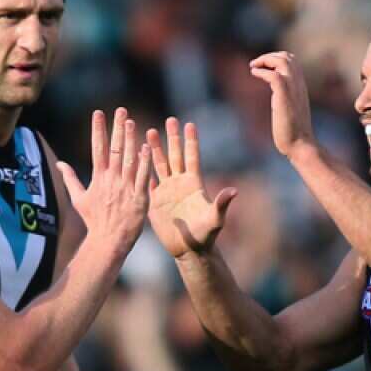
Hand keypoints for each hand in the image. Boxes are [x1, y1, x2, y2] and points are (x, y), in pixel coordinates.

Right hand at [56, 108, 151, 253]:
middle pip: (115, 149)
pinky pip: (142, 176)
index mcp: (98, 178)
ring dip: (131, 140)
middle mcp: (112, 180)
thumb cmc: (94, 221)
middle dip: (117, 128)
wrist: (108, 241)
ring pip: (129, 159)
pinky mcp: (139, 198)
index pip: (97, 148)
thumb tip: (60, 164)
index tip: (98, 112)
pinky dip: (144, 162)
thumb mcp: (79, 199)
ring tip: (132, 122)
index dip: (98, 129)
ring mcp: (126, 188)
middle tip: (121, 110)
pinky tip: (147, 147)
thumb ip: (70, 179)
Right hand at [146, 118, 234, 257]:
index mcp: (194, 184)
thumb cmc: (205, 236)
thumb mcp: (215, 219)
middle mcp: (180, 184)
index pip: (192, 157)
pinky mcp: (156, 202)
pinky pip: (148, 181)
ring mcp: (167, 191)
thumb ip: (222, 204)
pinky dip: (143, 169)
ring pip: (160, 165)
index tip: (189, 124)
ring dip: (155, 149)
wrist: (189, 250)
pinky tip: (136, 158)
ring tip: (149, 131)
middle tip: (170, 120)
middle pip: (176, 155)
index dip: (191, 141)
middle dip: (173, 138)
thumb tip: (234, 191)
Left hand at [249, 51, 315, 157]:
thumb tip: (278, 102)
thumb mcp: (290, 111)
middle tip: (255, 64)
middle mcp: (299, 84)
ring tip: (253, 67)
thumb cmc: (293, 133)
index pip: (293, 62)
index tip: (263, 66)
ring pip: (283, 61)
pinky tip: (254, 74)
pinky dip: (262, 71)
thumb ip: (286, 100)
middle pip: (288, 57)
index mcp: (300, 87)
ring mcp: (293, 89)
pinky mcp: (284, 96)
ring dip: (265, 60)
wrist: (300, 145)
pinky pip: (273, 75)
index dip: (276, 59)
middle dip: (269, 56)